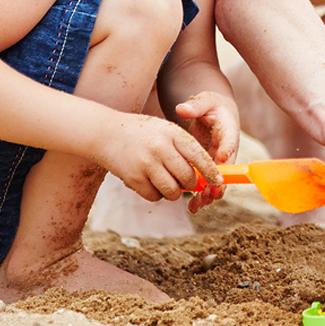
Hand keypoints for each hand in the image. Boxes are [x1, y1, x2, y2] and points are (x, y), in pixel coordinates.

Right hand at [101, 113, 221, 202]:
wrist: (106, 133)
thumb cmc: (142, 133)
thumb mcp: (166, 130)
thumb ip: (184, 148)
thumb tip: (203, 175)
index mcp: (173, 133)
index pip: (198, 156)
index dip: (211, 171)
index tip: (218, 181)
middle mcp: (161, 148)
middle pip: (187, 177)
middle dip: (192, 185)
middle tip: (188, 183)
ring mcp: (146, 164)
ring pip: (172, 191)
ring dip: (174, 192)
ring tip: (169, 182)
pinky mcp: (133, 178)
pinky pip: (154, 196)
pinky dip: (157, 194)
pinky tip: (152, 182)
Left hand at [175, 91, 239, 212]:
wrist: (214, 112)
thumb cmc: (210, 105)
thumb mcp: (205, 101)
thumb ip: (195, 105)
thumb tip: (181, 109)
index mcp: (228, 129)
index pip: (230, 140)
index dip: (227, 149)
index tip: (221, 157)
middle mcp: (226, 148)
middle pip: (226, 168)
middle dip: (219, 181)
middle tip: (212, 192)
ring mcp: (218, 159)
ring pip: (217, 179)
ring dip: (209, 193)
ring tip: (199, 204)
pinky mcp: (209, 166)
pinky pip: (208, 182)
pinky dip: (201, 194)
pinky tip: (193, 205)